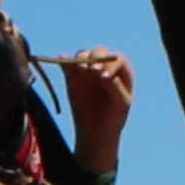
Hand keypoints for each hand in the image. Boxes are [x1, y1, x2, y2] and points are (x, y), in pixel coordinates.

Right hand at [57, 45, 137, 173]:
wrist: (96, 132)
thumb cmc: (114, 117)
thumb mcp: (120, 104)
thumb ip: (115, 88)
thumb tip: (104, 76)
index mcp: (121, 71)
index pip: (116, 59)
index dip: (110, 64)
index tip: (104, 77)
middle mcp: (104, 66)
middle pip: (99, 52)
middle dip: (95, 58)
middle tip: (92, 70)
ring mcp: (87, 69)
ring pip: (83, 55)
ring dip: (81, 58)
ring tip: (81, 69)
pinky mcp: (72, 76)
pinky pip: (67, 63)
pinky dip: (64, 60)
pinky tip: (63, 61)